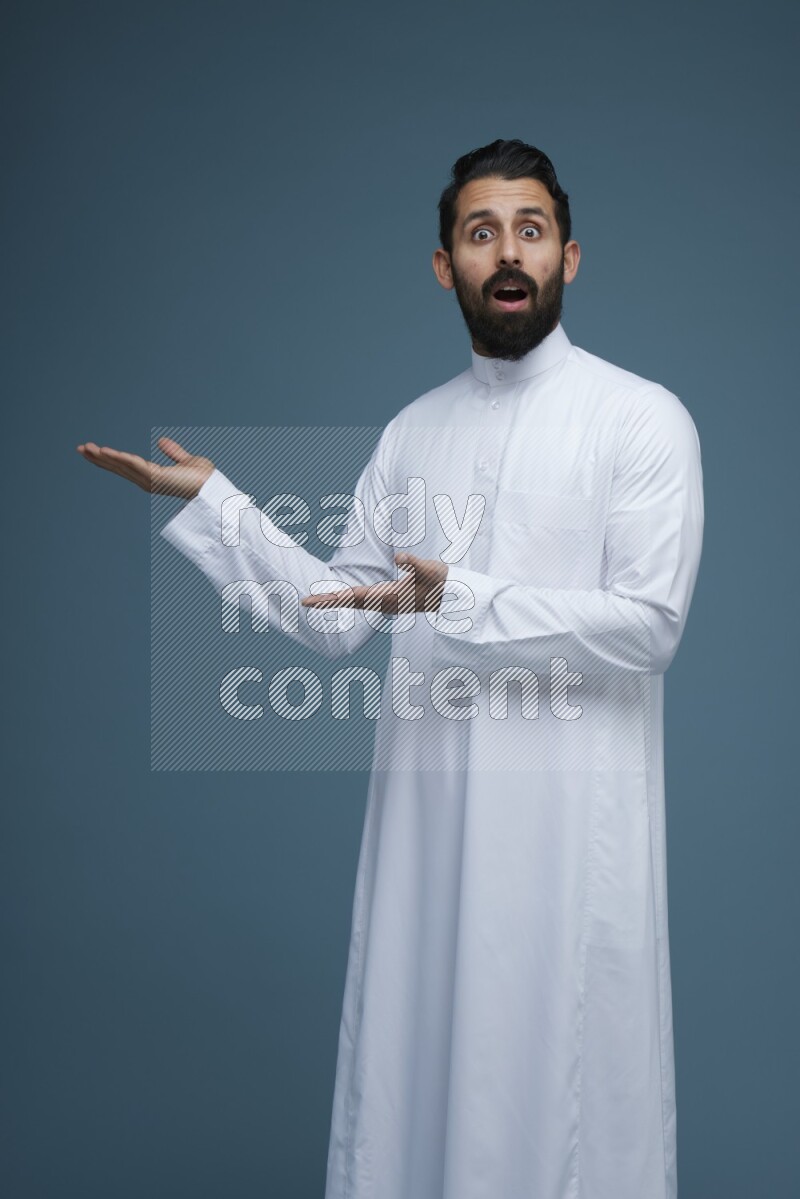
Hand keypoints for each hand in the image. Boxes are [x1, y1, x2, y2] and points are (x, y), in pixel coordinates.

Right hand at [76, 436, 214, 498]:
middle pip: (118, 467)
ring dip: (104, 457)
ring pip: (122, 465)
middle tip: (80, 448)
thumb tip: (161, 441)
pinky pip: (134, 464)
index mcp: (151, 476)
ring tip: (86, 448)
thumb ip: (173, 452)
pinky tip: (106, 451)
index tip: (93, 450)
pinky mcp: (156, 477)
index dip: (108, 458)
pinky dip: (120, 458)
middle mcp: (147, 480)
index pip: (125, 466)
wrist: (214, 488)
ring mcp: (150, 480)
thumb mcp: (185, 460)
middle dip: (99, 458)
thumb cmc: (204, 478)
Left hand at [300, 552, 448, 613]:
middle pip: (350, 602)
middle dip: (328, 601)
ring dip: (337, 601)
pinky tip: (342, 598)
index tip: (313, 601)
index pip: (354, 597)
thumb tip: (400, 557)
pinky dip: (349, 599)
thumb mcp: (431, 569)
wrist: (455, 596)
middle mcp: (385, 602)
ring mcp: (388, 602)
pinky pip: (364, 600)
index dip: (332, 598)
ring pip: (356, 602)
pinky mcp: (392, 599)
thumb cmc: (443, 582)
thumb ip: (415, 564)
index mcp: (389, 597)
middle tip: (304, 602)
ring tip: (317, 600)